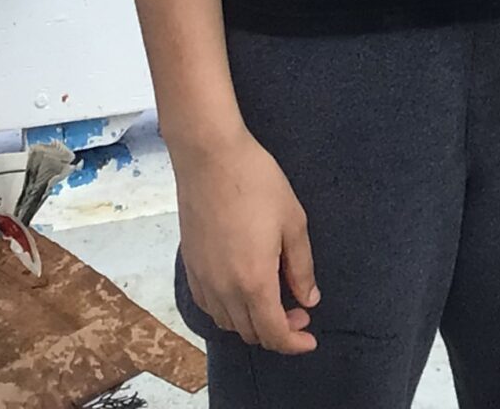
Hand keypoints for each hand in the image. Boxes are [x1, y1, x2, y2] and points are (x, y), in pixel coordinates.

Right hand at [175, 129, 319, 354]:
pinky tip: (243, 291)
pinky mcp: (190, 266)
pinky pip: (209, 305)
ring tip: (273, 299)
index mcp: (253, 281)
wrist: (210, 157)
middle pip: (250, 333)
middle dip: (278, 332)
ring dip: (252, 322)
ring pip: (227, 323)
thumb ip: (301, 268)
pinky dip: (229, 311)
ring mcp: (203, 279)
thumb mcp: (293, 222)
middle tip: (298, 311)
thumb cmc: (257, 183)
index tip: (310, 339)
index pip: (273, 334)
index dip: (294, 343)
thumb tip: (308, 300)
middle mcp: (223, 289)